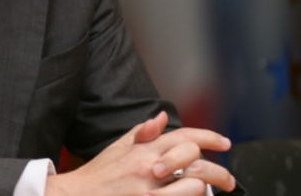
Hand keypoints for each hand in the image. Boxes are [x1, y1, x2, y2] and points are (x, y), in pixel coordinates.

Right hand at [44, 112, 236, 195]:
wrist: (78, 195)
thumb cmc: (98, 175)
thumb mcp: (118, 147)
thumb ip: (142, 132)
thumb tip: (162, 117)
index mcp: (143, 149)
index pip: (183, 135)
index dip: (209, 137)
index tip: (224, 143)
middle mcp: (149, 167)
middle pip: (196, 162)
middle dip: (220, 172)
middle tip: (228, 181)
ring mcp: (150, 190)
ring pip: (194, 186)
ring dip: (202, 191)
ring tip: (203, 195)